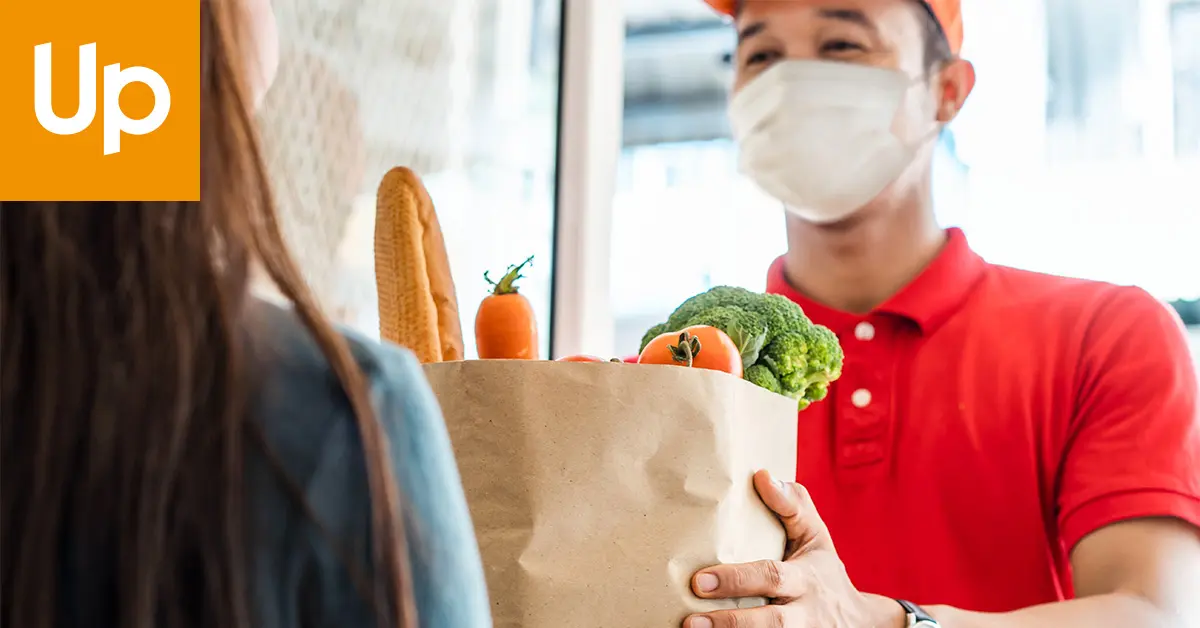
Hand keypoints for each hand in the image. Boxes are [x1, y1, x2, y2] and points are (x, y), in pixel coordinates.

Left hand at [685, 470, 904, 627]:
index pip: (771, 577)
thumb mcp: (816, 536)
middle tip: (690, 619)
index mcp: (806, 579)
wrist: (858, 621)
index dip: (737, 580)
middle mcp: (804, 613)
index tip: (700, 580)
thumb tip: (762, 476)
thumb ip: (792, 506)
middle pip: (769, 622)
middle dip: (730, 621)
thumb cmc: (822, 570)